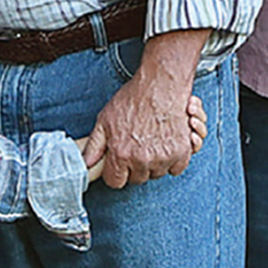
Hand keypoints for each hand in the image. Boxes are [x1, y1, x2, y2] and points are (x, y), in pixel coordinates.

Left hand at [80, 75, 196, 188]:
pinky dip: (172, 161)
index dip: (116, 172)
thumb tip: (86, 164)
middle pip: (137, 179)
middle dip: (134, 167)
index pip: (116, 182)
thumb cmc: (133, 99)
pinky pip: (175, 169)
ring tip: (150, 142)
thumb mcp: (105, 120)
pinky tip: (165, 145)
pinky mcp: (181, 152)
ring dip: (153, 164)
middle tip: (136, 148)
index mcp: (121, 154)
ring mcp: (163, 157)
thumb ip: (94, 146)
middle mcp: (142, 160)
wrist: (161, 85)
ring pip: (156, 174)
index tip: (119, 164)